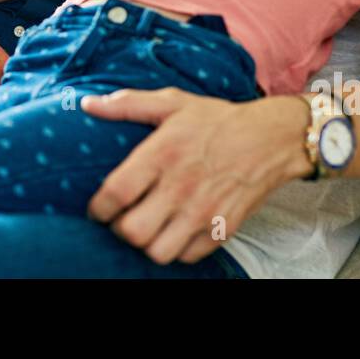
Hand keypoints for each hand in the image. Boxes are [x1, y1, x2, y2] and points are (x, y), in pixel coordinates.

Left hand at [82, 89, 310, 263]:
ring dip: (146, 243)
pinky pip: (186, 256)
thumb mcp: (172, 102)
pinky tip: (174, 230)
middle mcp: (182, 187)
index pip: (116, 193)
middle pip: (132, 231)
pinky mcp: (223, 229)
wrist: (271, 138)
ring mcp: (204, 212)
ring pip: (157, 252)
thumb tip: (88, 104)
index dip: (98, 208)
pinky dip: (175, 249)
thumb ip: (127, 104)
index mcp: (164, 153)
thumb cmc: (217, 120)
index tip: (97, 208)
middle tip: (122, 218)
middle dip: (119, 228)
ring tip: (147, 227)